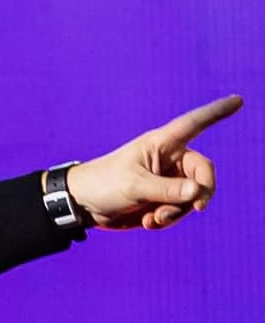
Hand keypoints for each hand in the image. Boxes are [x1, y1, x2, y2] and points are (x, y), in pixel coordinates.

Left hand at [64, 95, 242, 230]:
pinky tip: (148, 222)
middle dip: (199, 194)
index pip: (194, 124)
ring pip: (192, 197)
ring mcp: (167, 180)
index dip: (217, 112)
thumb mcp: (135, 186)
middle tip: (194, 209)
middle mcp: (169, 159)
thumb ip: (167, 190)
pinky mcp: (162, 199)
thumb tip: (198, 192)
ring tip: (154, 219)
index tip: (239, 99)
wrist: (83, 205)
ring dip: (177, 212)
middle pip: (204, 173)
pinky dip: (168, 219)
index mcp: (161, 144)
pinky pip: (179, 211)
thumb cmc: (103, 185)